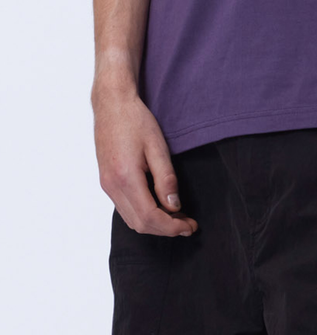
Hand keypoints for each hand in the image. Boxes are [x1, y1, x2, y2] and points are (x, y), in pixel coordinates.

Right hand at [92, 86, 198, 237]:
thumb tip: (174, 206)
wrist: (112, 104)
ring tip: (178, 218)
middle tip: (188, 225)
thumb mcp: (157, 146)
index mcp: (125, 178)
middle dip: (166, 229)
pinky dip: (143, 215)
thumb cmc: (135, 120)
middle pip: (140, 224)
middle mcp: (112, 186)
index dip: (172, 227)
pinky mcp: (107, 181)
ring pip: (131, 220)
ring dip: (155, 224)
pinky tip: (160, 207)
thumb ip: (166, 178)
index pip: (149, 217)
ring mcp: (107, 185)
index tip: (190, 226)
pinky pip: (125, 209)